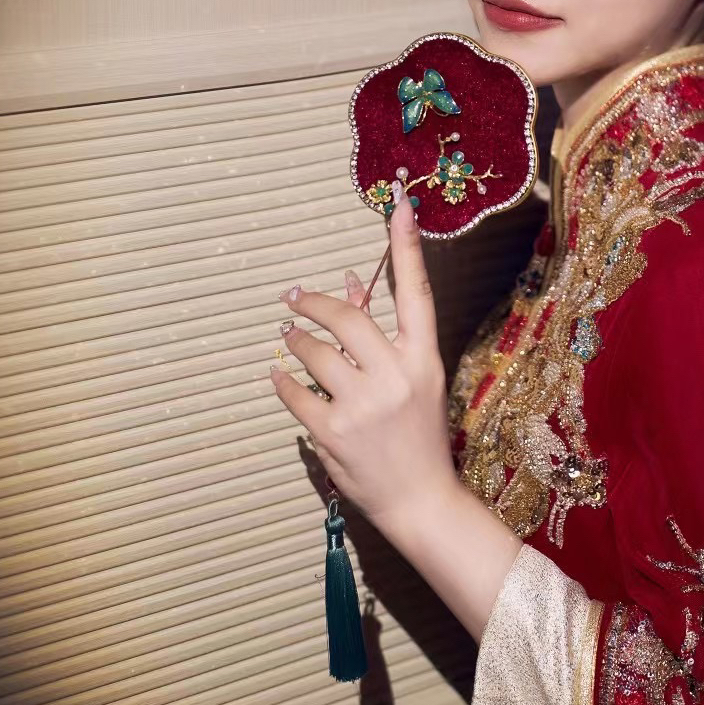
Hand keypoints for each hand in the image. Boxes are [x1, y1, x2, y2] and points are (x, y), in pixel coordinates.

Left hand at [269, 179, 457, 541]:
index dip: (406, 245)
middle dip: (313, 304)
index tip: (399, 205)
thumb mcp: (413, 378)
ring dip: (295, 342)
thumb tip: (348, 279)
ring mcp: (365, 405)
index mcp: (424, 358)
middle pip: (348, 316)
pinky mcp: (334, 432)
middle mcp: (396, 375)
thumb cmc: (418, 432)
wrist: (421, 499)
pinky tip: (279, 375)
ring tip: (288, 339)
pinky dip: (283, 382)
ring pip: (316, 353)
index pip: (416, 291)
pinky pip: (295, 394)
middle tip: (292, 299)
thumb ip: (383, 330)